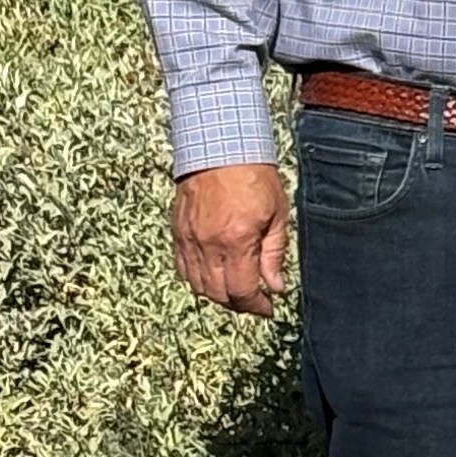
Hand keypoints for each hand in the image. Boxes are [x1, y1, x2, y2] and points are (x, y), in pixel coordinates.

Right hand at [173, 162, 290, 315]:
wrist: (220, 148)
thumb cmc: (254, 177)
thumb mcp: (277, 214)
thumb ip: (274, 254)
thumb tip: (275, 286)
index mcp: (236, 240)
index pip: (241, 291)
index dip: (255, 306)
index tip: (267, 308)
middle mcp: (208, 244)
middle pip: (217, 294)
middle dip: (238, 304)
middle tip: (253, 302)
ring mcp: (189, 239)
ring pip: (197, 285)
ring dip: (217, 295)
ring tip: (235, 291)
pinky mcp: (177, 232)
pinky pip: (182, 268)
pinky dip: (197, 280)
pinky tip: (213, 276)